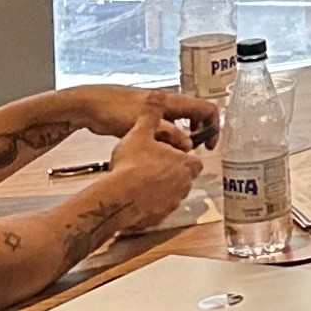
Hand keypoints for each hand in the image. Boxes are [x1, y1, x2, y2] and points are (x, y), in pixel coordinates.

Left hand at [41, 83, 216, 151]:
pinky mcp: (147, 117)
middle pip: (197, 116)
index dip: (214, 127)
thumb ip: (167, 134)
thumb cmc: (115, 110)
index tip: (209, 146)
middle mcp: (169, 104)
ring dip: (185, 137)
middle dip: (200, 134)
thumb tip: (189, 146)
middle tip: (193, 152)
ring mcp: (158, 110)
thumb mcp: (142, 124)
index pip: (207, 109)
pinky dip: (171, 138)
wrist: (90, 105)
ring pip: (182, 122)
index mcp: (173, 102)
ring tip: (177, 154)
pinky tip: (160, 151)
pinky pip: (169, 127)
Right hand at [102, 108, 203, 231]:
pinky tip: (136, 195)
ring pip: (172, 192)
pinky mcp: (160, 216)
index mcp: (186, 164)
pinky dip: (151, 202)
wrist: (117, 198)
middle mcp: (185, 185)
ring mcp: (173, 202)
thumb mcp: (140, 132)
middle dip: (171, 171)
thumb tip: (158, 94)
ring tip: (142, 179)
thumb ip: (152, 113)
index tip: (169, 152)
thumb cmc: (130, 165)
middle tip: (152, 165)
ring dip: (161, 186)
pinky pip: (159, 207)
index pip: (194, 159)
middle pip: (184, 176)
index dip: (181, 155)